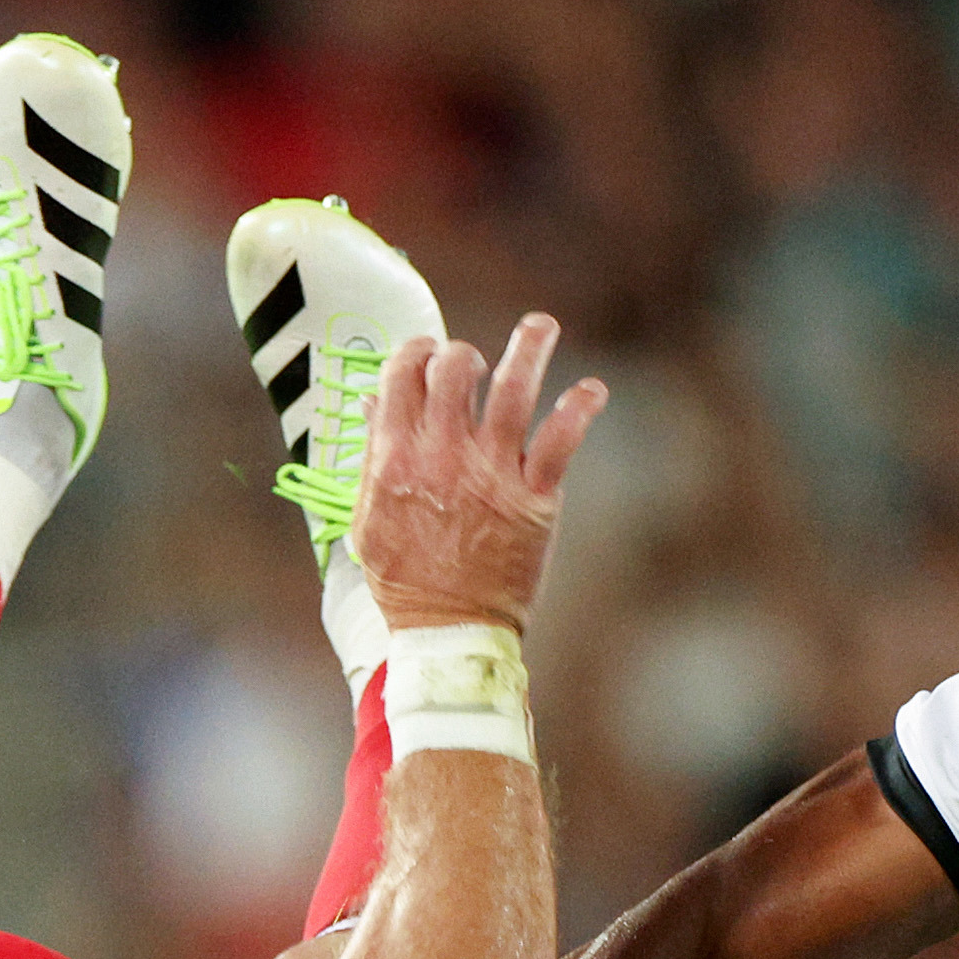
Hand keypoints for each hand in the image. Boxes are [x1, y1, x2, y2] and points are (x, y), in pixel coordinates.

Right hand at [348, 313, 606, 638]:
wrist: (448, 632)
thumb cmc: (405, 581)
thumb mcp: (368, 517)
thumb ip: (373, 456)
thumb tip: (372, 404)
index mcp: (395, 458)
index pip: (401, 373)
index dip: (416, 351)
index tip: (428, 355)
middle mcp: (442, 456)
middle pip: (454, 369)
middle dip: (465, 354)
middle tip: (477, 365)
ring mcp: (490, 473)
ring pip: (513, 388)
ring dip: (530, 347)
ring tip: (541, 327)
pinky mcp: (534, 497)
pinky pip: (562, 437)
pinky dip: (580, 407)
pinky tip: (591, 391)